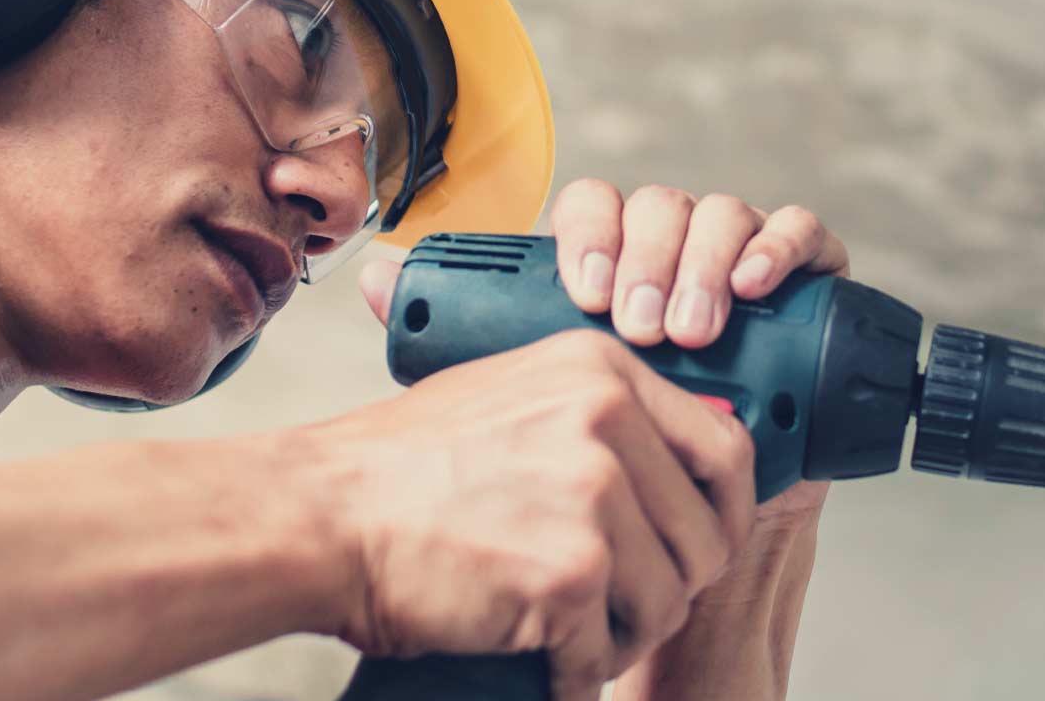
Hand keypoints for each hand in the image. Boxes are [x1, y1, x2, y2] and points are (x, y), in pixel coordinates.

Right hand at [308, 329, 755, 700]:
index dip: (723, 511)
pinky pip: (604, 653)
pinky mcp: (570, 576)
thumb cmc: (398, 464)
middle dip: (670, 584)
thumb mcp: (513, 394)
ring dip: (622, 633)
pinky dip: (574, 673)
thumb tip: (678, 450)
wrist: (320, 514)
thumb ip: (598, 412)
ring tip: (567, 630)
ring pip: (666, 601)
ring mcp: (593, 498)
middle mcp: (608, 423)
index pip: (724, 449)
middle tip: (620, 603)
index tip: (706, 541)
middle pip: (705, 536)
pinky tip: (541, 658)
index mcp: (602, 372)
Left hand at [359, 180, 850, 523]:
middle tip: (641, 329)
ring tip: (693, 332)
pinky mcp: (803, 288)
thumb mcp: (528, 395)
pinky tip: (757, 286)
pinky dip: (782, 248)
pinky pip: (803, 236)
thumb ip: (459, 336)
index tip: (584, 295)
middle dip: (651, 259)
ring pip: (725, 214)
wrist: (684, 521)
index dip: (591, 235)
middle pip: (661, 205)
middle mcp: (673, 250)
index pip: (595, 206)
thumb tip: (371, 275)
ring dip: (706, 263)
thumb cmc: (601, 459)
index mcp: (608, 259)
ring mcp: (739, 263)